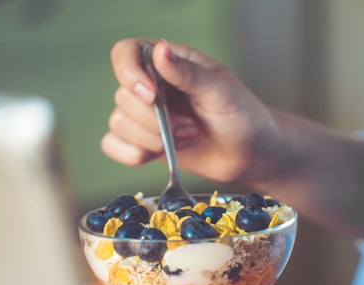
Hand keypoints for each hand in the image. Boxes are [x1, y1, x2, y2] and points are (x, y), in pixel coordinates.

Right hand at [102, 38, 277, 183]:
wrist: (249, 154)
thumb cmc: (241, 116)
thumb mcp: (221, 91)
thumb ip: (188, 73)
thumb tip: (160, 51)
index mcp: (168, 62)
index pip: (126, 54)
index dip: (130, 74)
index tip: (152, 95)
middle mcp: (151, 85)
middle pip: (122, 96)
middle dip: (154, 120)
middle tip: (189, 127)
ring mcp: (145, 115)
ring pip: (118, 123)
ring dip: (152, 139)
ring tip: (186, 138)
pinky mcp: (142, 142)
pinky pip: (114, 146)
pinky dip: (134, 155)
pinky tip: (164, 153)